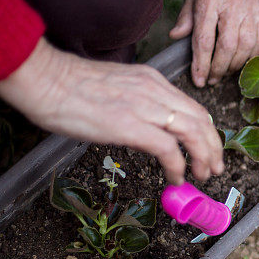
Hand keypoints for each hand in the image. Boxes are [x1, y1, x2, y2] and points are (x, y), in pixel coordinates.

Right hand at [0, 39, 223, 184]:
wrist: (43, 80)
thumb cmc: (69, 86)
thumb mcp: (116, 88)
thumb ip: (138, 103)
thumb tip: (149, 130)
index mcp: (152, 80)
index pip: (193, 106)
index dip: (207, 131)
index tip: (210, 149)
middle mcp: (154, 90)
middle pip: (200, 119)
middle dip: (213, 147)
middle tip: (215, 168)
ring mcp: (143, 106)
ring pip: (192, 132)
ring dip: (204, 157)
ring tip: (202, 175)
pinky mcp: (130, 125)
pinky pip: (168, 148)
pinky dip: (178, 166)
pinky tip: (176, 178)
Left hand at [170, 0, 258, 86]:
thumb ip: (186, 15)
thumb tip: (175, 37)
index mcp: (209, 1)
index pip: (204, 39)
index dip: (201, 64)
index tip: (198, 81)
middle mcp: (232, 7)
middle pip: (226, 47)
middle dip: (218, 69)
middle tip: (211, 80)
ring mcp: (251, 11)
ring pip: (245, 47)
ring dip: (235, 66)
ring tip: (225, 73)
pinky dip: (253, 56)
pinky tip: (244, 62)